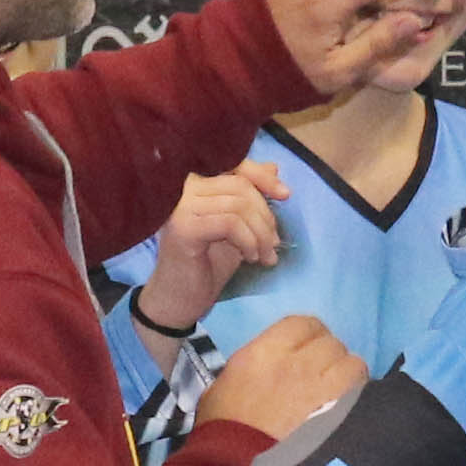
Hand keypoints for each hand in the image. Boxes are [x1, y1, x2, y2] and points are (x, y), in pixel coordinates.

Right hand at [133, 160, 289, 362]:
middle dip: (265, 215)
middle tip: (274, 244)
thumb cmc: (206, 265)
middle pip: (240, 184)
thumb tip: (274, 167)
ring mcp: (179, 206)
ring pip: (238, 205)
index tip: (285, 195)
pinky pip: (231, 223)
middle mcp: (182, 188)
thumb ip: (250, 198)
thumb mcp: (238, 227)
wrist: (179, 301)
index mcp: (194, 183)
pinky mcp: (183, 227)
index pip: (234, 164)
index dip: (263, 177)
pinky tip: (250, 259)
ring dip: (261, 234)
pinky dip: (249, 241)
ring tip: (265, 256)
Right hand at [199, 312, 364, 442]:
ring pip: (353, 364)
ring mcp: (324, 389)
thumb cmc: (220, 435)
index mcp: (264, 353)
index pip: (303, 324)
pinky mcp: (342, 416)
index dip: (310, 338)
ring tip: (338, 397)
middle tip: (321, 381)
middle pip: (331, 344)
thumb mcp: (220, 391)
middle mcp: (298, 364)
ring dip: (348, 378)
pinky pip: (363, 393)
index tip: (308, 355)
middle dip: (328, 359)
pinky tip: (347, 415)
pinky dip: (358, 400)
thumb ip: (250, 369)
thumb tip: (268, 369)